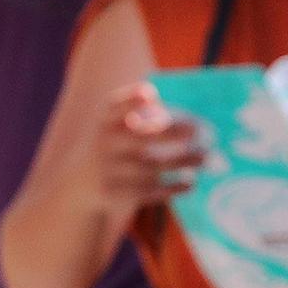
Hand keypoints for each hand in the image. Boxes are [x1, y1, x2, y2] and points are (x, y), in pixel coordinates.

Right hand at [88, 83, 206, 223]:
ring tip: (207, 158)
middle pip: (142, 135)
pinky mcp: (112, 193)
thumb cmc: (118, 147)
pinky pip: (148, 190)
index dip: (130, 99)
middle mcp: (103, 142)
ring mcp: (106, 168)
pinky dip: (172, 187)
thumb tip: (204, 131)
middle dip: (175, 132)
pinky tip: (191, 183)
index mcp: (106, 120)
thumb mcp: (122, 128)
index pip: (114, 106)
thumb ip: (155, 120)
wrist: (81, 185)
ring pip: (152, 165)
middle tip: (206, 133)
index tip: (150, 94)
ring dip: (184, 161)